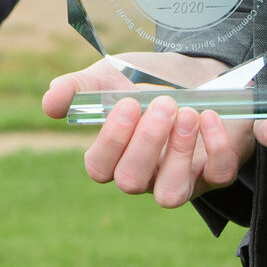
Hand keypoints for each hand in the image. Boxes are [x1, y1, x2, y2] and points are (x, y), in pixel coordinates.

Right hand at [43, 55, 253, 208]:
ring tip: (187, 113)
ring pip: (170, 194)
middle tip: (162, 103)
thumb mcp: (109, 76)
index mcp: (115, 155)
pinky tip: (210, 116)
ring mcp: (181, 179)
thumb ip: (77, 88)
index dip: (111, 141)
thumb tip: (49, 104)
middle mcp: (145, 175)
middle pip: (131, 182)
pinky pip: (218, 177)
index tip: (126, 103)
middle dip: (146, 142)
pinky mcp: (217, 173)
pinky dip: (216, 148)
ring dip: (179, 152)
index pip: (99, 168)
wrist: (195, 72)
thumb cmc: (147, 81)